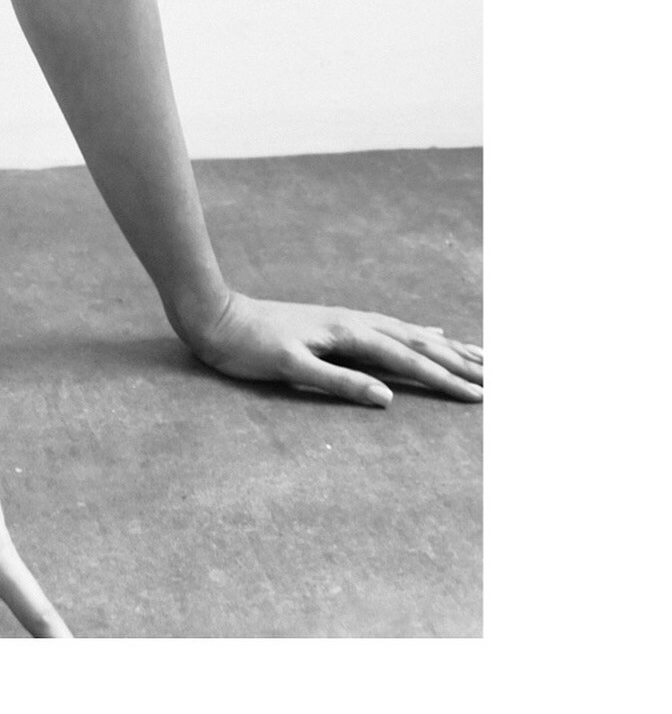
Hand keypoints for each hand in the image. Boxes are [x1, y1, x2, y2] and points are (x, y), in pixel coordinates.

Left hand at [175, 289, 483, 407]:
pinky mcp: (337, 324)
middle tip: (498, 376)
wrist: (215, 315)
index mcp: (348, 334)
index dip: (444, 379)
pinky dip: (418, 333)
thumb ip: (338, 381)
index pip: (408, 359)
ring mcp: (346, 321)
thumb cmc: (247, 346)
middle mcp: (353, 323)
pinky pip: (391, 329)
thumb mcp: (289, 367)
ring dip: (445, 345)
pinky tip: (430, 333)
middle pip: (418, 342)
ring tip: (478, 353)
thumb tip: (388, 397)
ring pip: (409, 333)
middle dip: (458, 360)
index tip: (479, 396)